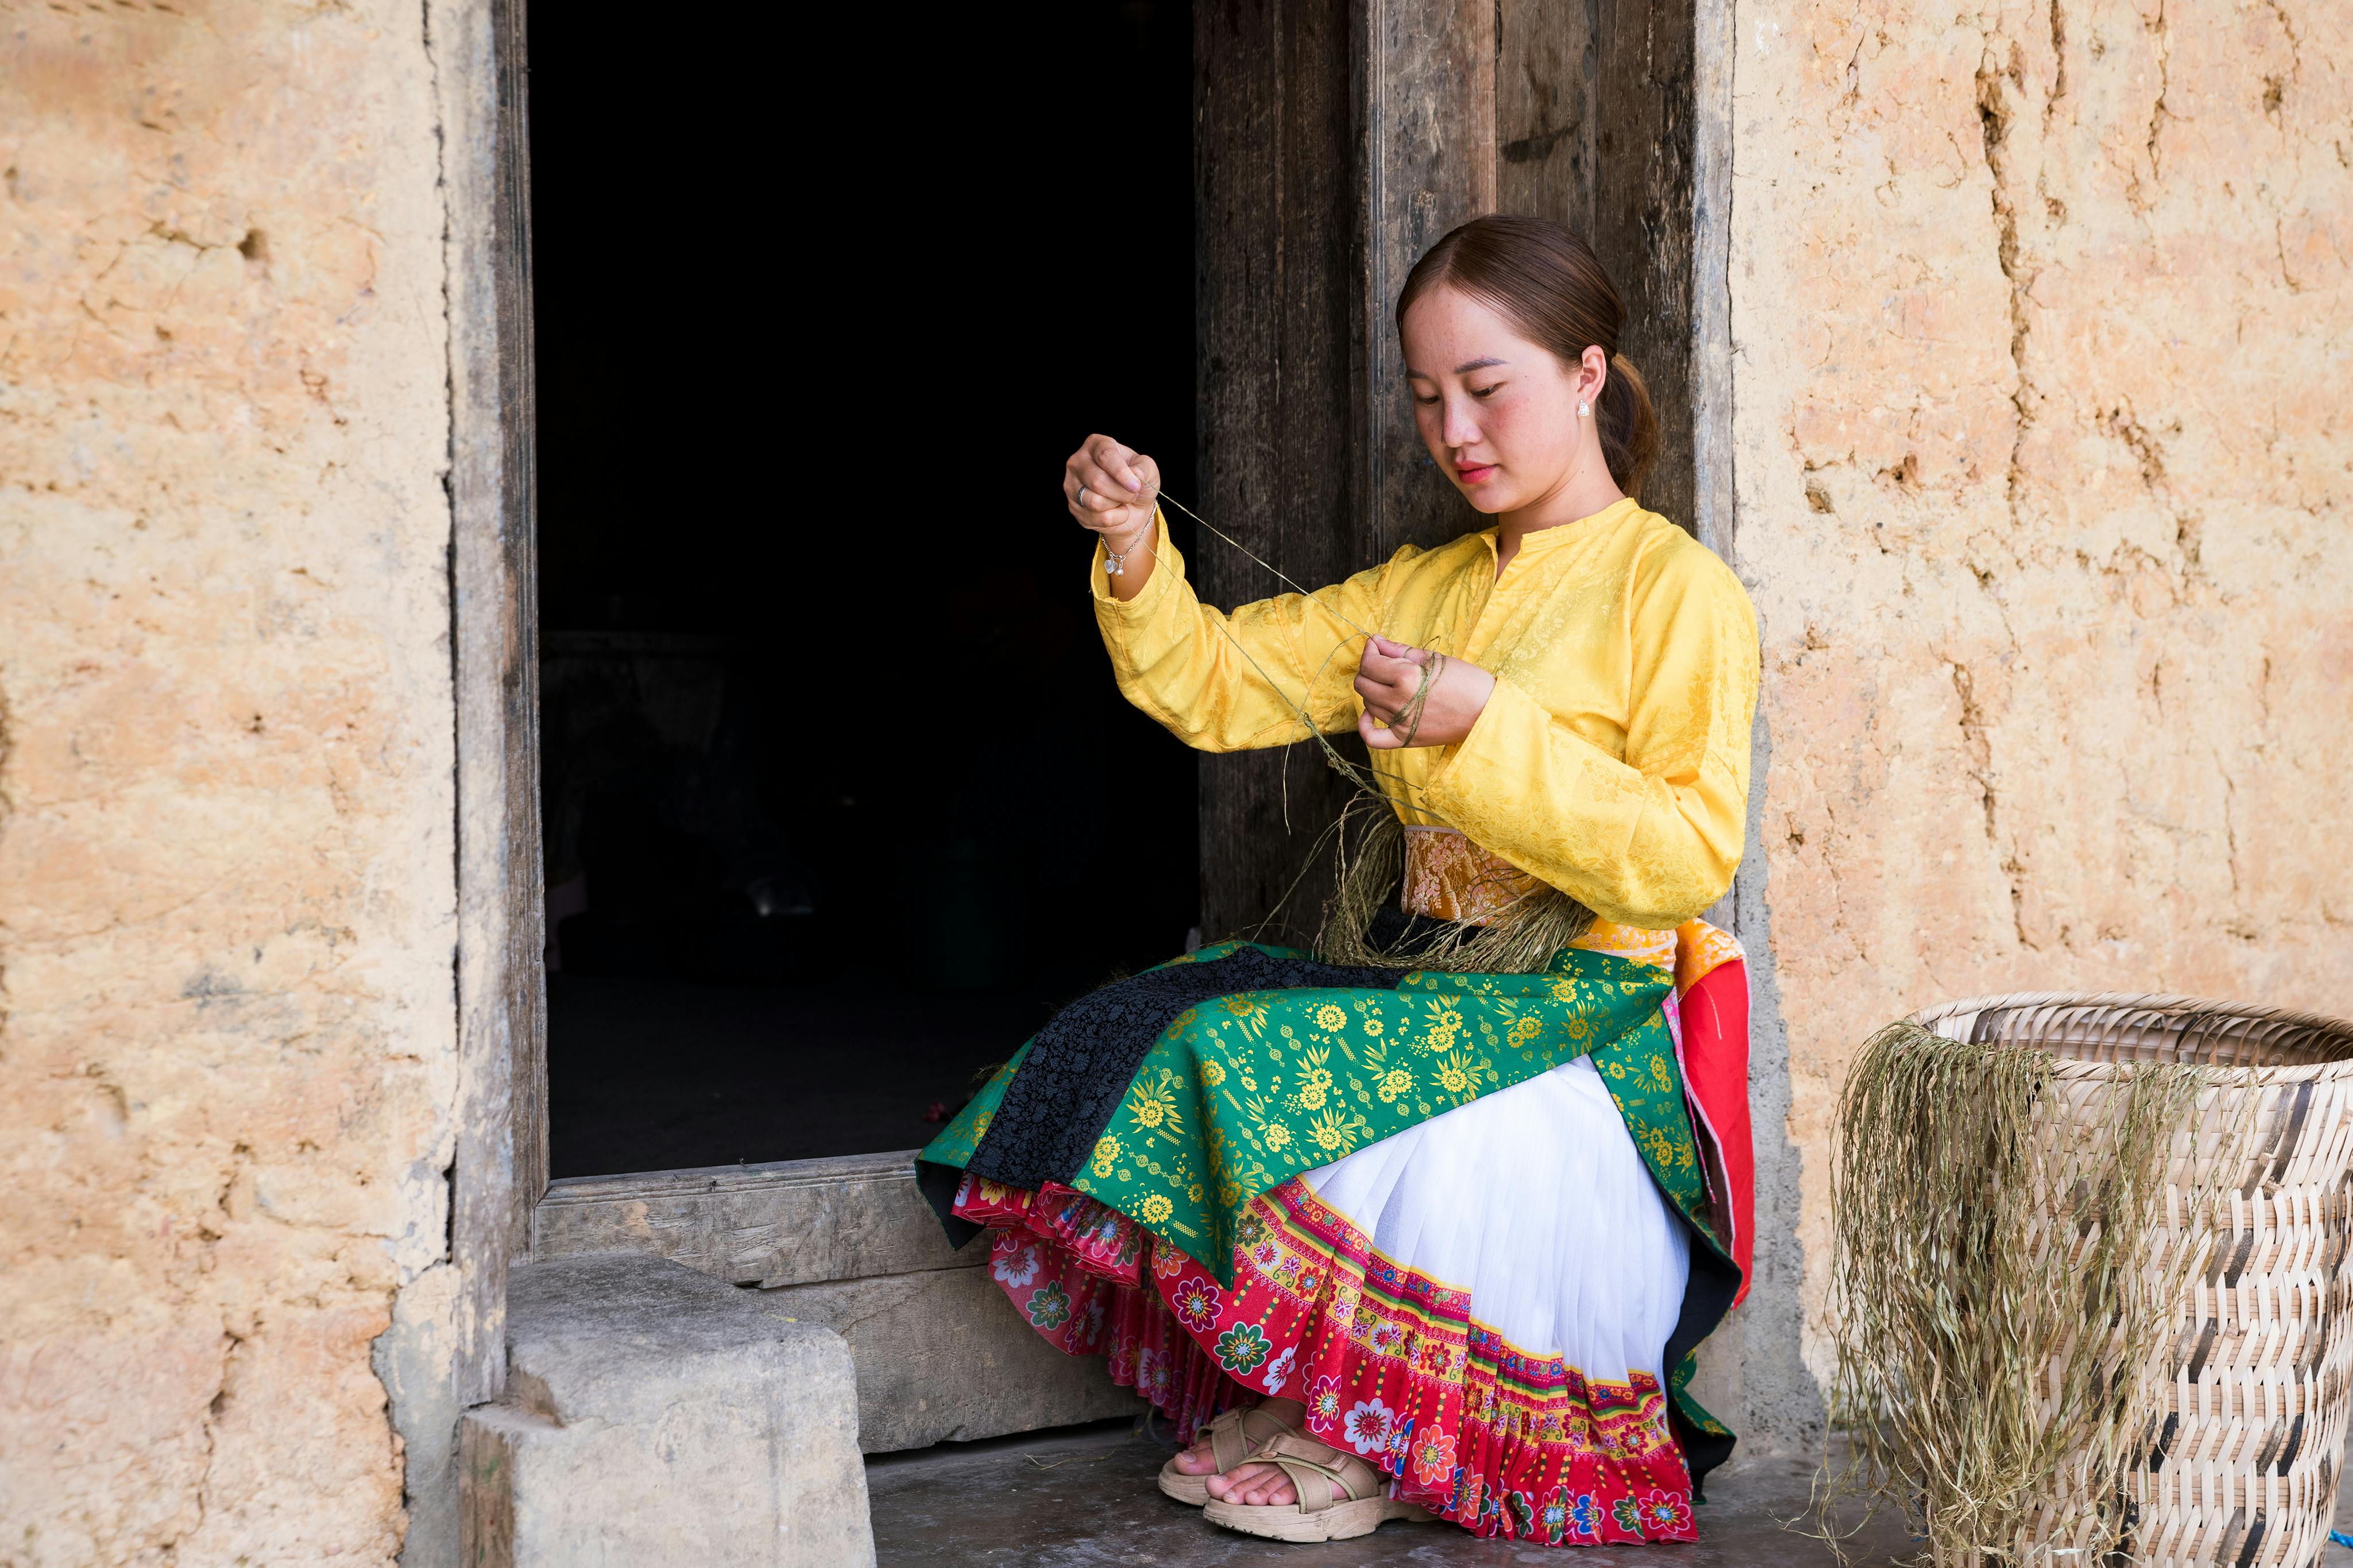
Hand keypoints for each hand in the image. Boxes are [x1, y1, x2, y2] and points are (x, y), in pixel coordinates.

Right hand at [1064, 433, 1160, 551]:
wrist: (1134, 507)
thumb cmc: (1137, 482)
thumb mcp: (1148, 470)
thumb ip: (1145, 467)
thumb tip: (1135, 474)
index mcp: (1096, 445)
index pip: (1105, 456)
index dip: (1121, 473)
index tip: (1135, 486)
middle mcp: (1078, 462)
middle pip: (1097, 481)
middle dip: (1122, 493)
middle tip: (1132, 493)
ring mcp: (1072, 485)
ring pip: (1095, 502)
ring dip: (1117, 505)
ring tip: (1122, 500)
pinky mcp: (1073, 507)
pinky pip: (1096, 517)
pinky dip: (1115, 518)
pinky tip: (1115, 511)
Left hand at [1354, 635, 1495, 749]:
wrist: (1486, 711)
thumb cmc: (1465, 680)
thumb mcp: (1433, 658)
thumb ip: (1400, 650)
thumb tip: (1376, 641)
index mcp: (1406, 677)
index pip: (1369, 664)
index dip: (1369, 652)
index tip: (1376, 647)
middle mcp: (1399, 701)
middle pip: (1363, 684)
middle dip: (1369, 670)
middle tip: (1384, 664)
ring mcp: (1401, 723)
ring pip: (1368, 704)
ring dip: (1373, 691)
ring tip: (1389, 684)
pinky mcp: (1405, 738)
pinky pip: (1373, 738)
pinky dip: (1365, 726)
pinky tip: (1369, 713)